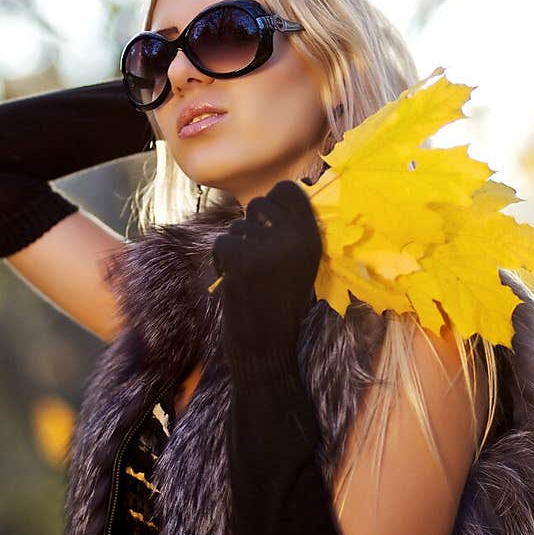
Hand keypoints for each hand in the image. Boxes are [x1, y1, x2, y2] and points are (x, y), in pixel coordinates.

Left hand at [212, 179, 322, 359]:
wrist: (267, 345)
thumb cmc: (279, 303)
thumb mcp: (299, 262)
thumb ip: (291, 229)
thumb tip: (278, 192)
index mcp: (312, 237)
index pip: (288, 189)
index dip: (273, 201)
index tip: (269, 223)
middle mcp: (295, 238)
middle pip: (259, 202)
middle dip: (250, 225)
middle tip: (257, 257)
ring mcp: (269, 248)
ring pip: (237, 225)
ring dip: (236, 247)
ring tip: (250, 275)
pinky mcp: (243, 259)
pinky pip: (222, 241)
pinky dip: (221, 261)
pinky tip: (235, 280)